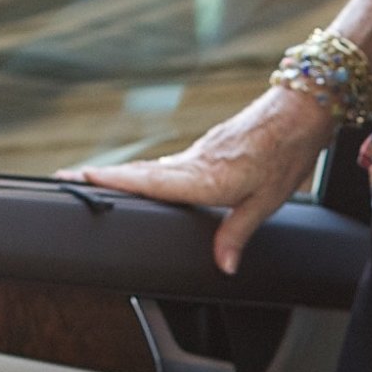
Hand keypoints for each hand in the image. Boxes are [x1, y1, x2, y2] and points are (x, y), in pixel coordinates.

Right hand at [56, 85, 335, 274]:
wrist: (305, 105)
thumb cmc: (289, 150)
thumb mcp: (270, 199)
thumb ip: (238, 233)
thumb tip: (222, 266)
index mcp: (206, 176)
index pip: (149, 181)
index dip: (112, 181)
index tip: (77, 177)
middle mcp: (198, 160)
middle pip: (142, 172)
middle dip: (105, 177)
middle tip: (67, 179)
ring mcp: (203, 149)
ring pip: (158, 166)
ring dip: (127, 174)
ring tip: (96, 183)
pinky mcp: (213, 145)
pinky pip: (175, 162)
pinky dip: (154, 171)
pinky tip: (152, 179)